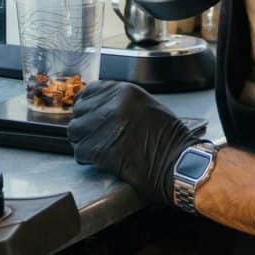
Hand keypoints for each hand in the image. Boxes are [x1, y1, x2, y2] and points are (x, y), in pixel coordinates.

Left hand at [67, 80, 202, 205]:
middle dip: (85, 125)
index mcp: (125, 91)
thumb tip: (98, 108)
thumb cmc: (169, 139)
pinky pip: (80, 151)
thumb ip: (121, 103)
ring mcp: (105, 126)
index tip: (87, 114)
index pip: (89, 92)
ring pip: (76, 131)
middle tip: (94, 137)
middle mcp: (113, 104)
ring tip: (96, 149)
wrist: (179, 163)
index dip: (86, 106)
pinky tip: (99, 160)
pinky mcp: (101, 148)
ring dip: (83, 141)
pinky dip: (86, 157)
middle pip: (80, 112)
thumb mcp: (146, 106)